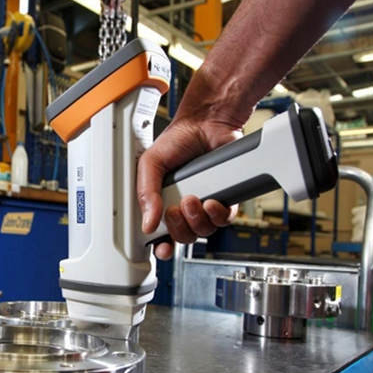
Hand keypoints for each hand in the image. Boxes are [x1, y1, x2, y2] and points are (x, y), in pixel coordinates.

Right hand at [137, 118, 240, 259]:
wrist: (207, 124)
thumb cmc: (178, 140)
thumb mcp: (150, 164)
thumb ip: (146, 193)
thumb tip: (147, 223)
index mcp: (161, 202)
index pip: (160, 234)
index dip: (162, 246)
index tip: (162, 248)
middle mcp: (183, 207)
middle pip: (182, 237)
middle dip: (179, 228)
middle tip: (175, 210)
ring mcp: (204, 205)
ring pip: (203, 231)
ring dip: (197, 219)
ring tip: (192, 199)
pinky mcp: (225, 199)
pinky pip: (223, 220)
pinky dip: (217, 215)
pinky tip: (211, 201)